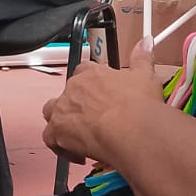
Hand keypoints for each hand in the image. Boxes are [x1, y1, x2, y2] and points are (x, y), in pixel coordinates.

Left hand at [40, 42, 163, 166]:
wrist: (131, 129)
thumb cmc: (139, 104)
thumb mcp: (145, 76)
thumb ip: (142, 58)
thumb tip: (145, 42)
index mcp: (92, 73)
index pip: (83, 71)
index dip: (91, 85)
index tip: (100, 96)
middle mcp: (73, 89)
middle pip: (66, 94)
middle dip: (75, 105)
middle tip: (94, 120)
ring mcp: (62, 110)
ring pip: (51, 113)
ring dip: (62, 122)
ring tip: (80, 135)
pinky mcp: (57, 132)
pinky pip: (50, 139)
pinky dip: (60, 146)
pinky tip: (79, 154)